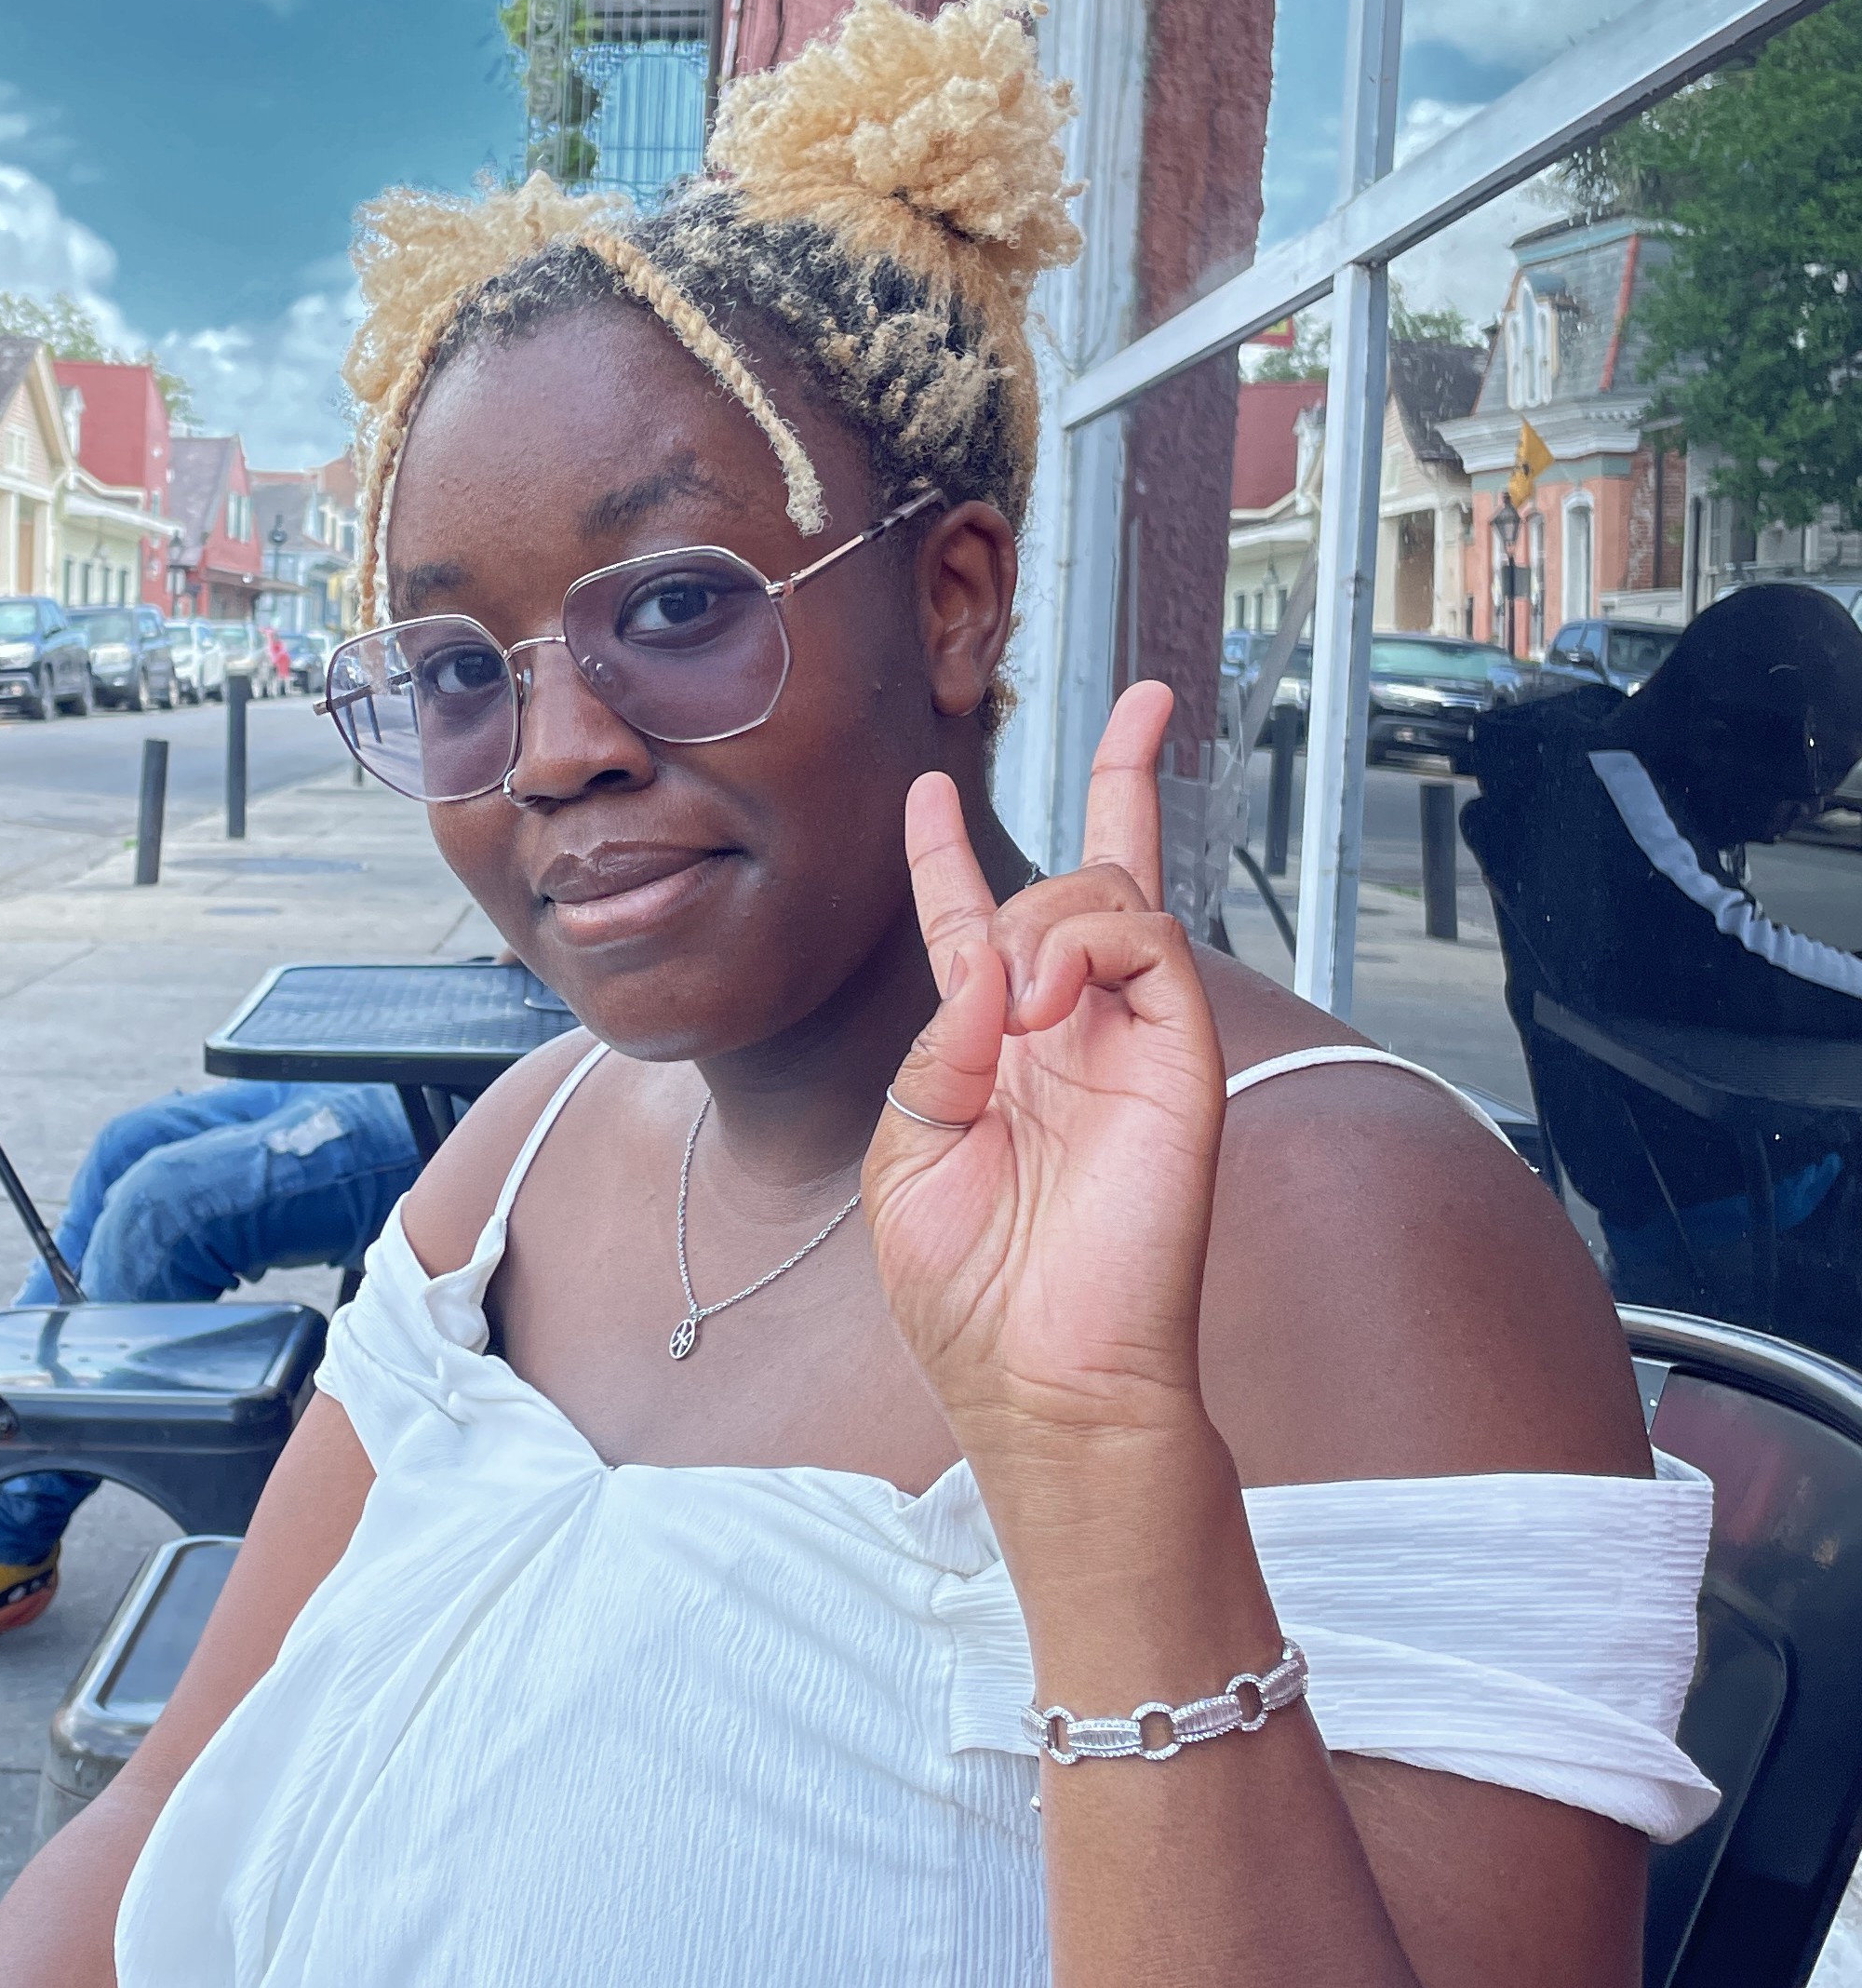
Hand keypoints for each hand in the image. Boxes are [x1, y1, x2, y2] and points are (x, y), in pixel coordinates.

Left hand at [863, 683, 1225, 1462]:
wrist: (1042, 1383)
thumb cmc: (969, 1292)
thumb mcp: (908, 1153)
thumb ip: (934, 1047)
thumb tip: (987, 964)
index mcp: (991, 1052)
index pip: (975, 925)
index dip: (948, 853)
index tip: (929, 789)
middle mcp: (1069, 1030)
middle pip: (1092, 873)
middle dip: (1114, 777)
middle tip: (1134, 707)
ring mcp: (1132, 1038)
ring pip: (1112, 890)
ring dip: (1045, 909)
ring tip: (1014, 995)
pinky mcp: (1181, 1056)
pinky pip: (1147, 937)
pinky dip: (1089, 939)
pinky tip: (1041, 999)